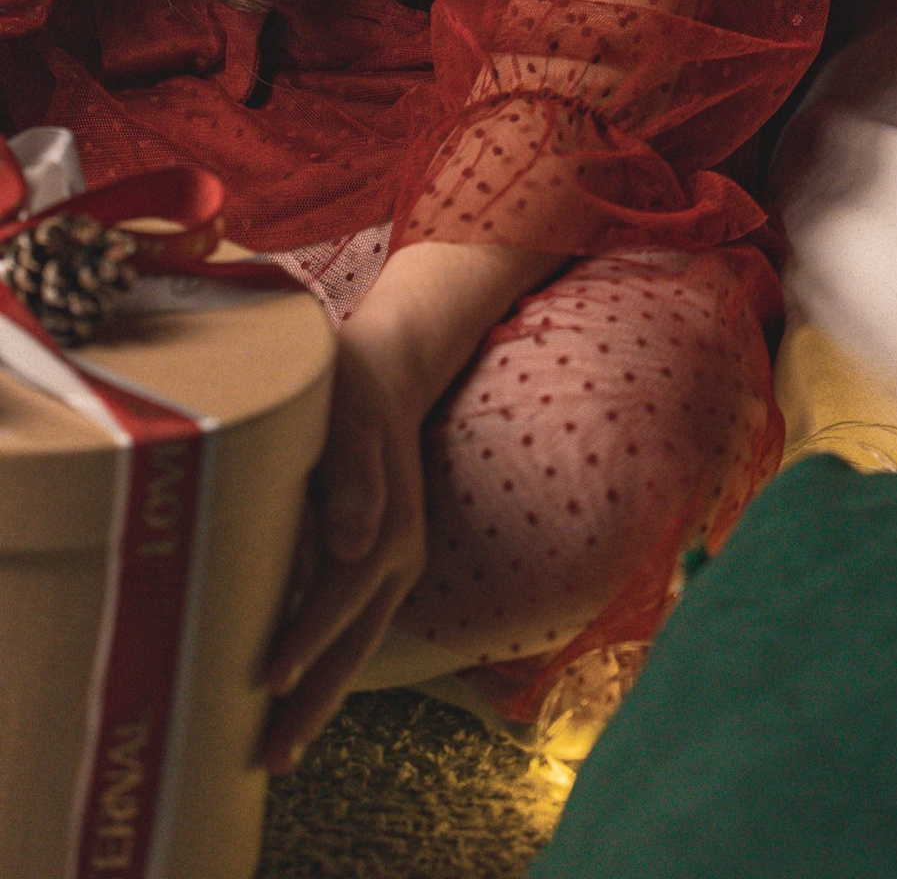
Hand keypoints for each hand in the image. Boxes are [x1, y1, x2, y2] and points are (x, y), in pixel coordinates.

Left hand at [263, 315, 431, 770]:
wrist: (391, 367)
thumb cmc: (353, 387)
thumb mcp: (349, 414)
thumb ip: (353, 475)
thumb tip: (350, 545)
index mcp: (389, 525)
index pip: (339, 599)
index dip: (304, 641)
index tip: (267, 683)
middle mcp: (398, 554)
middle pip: (354, 643)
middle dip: (315, 703)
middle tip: (274, 760)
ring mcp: (394, 563)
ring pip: (357, 645)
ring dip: (322, 698)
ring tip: (283, 750)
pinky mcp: (380, 563)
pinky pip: (354, 628)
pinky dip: (328, 667)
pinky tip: (300, 697)